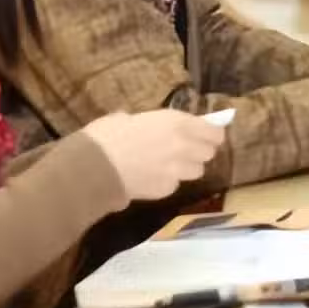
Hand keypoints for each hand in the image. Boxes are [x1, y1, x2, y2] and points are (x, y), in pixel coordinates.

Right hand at [83, 110, 227, 201]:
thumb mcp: (129, 117)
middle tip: (187, 150)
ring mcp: (177, 171)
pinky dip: (169, 181)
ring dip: (188, 168)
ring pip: (197, 171)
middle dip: (200, 151)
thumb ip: (150, 123)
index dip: (212, 134)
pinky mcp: (167, 190)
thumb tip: (149, 125)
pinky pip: (176, 184)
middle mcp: (184, 147)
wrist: (95, 168)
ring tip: (171, 165)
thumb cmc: (107, 135)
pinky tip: (153, 177)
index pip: (214, 132)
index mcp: (178, 123)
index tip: (208, 134)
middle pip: (208, 153)